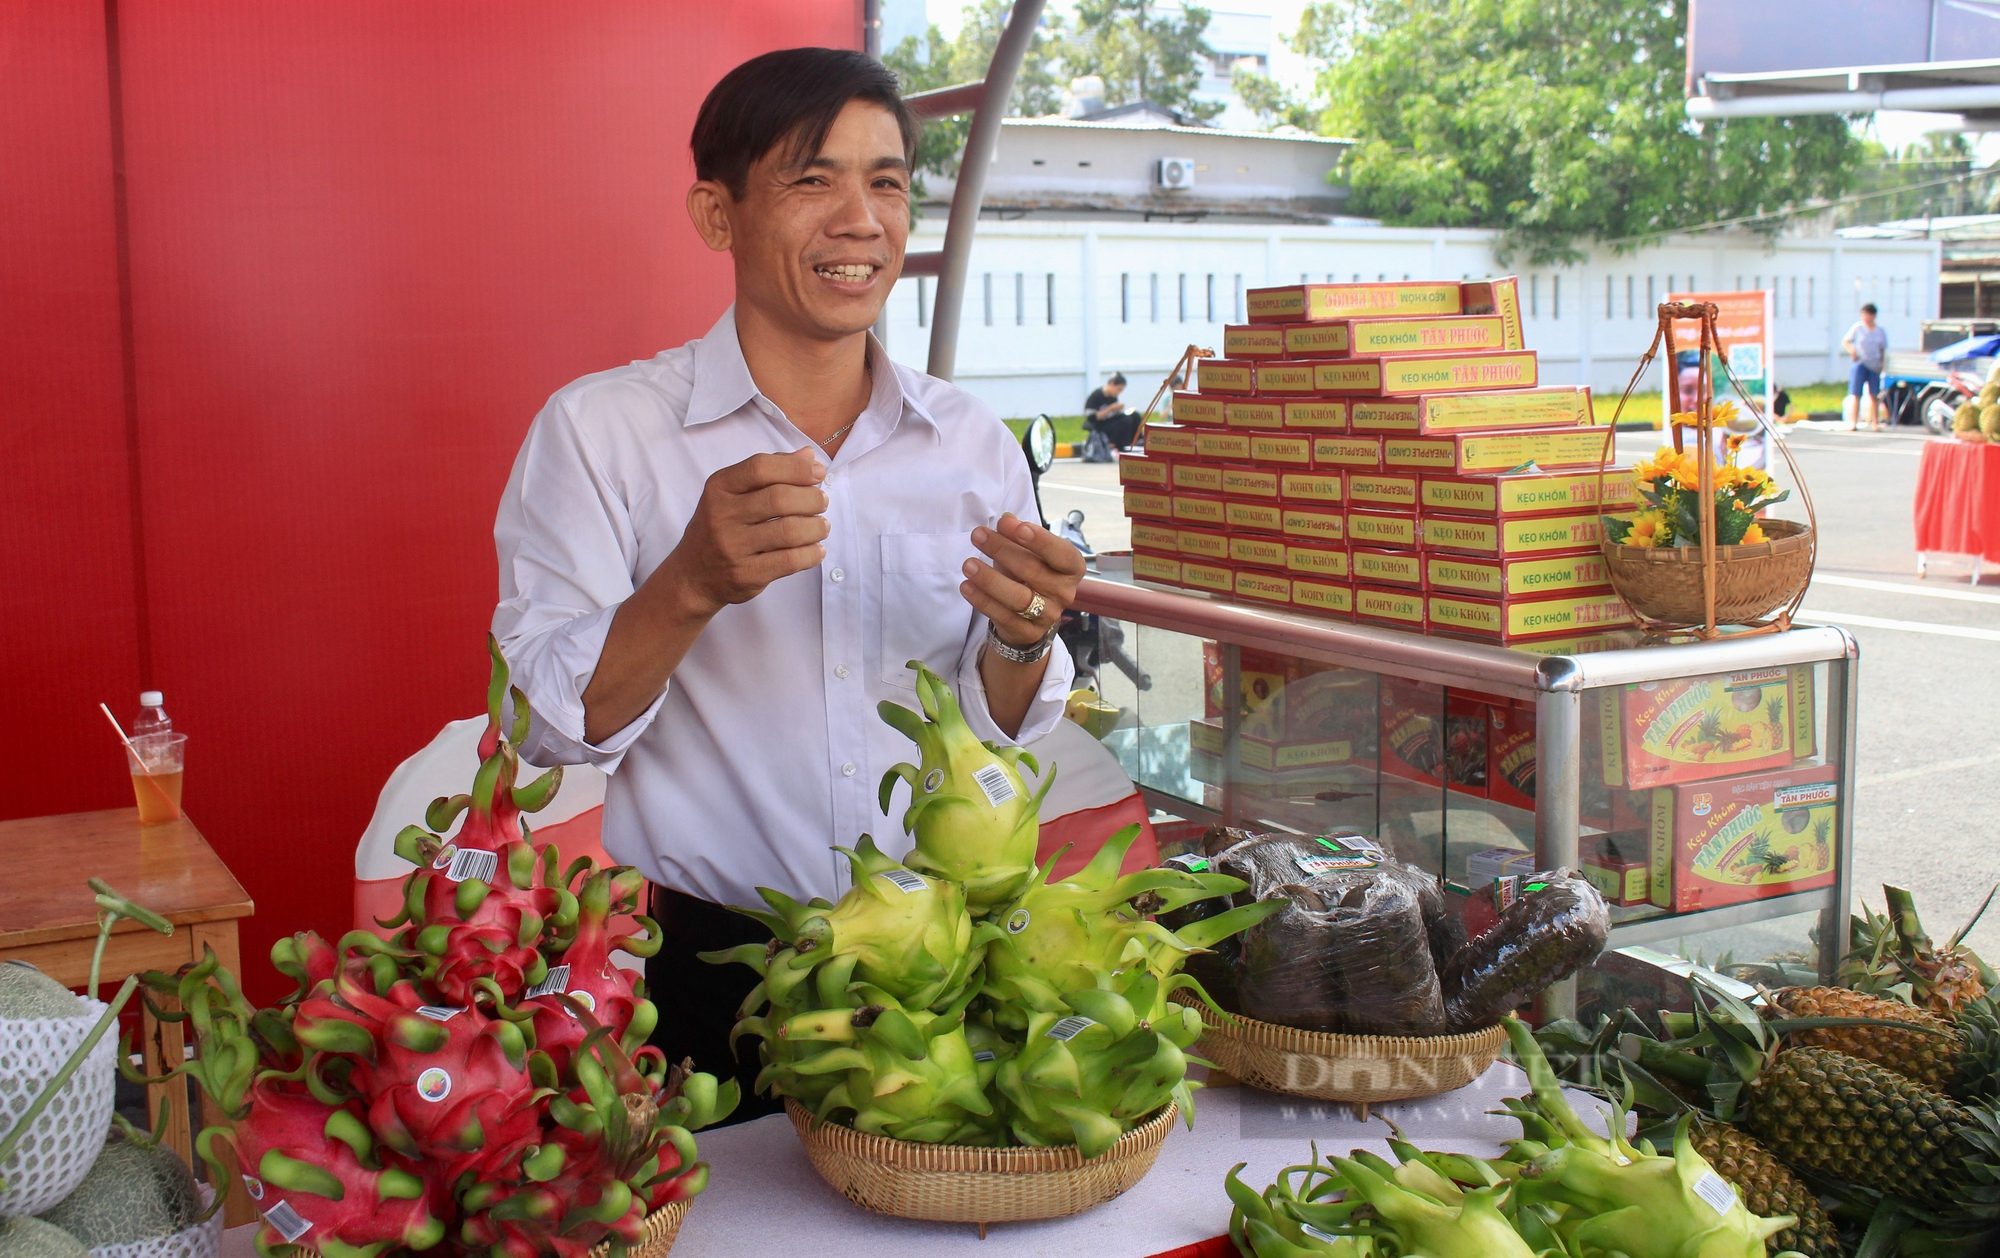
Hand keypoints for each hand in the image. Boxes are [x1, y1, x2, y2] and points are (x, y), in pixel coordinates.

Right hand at [662, 448, 829, 617]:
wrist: (694, 575)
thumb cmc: (721, 527)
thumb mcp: (733, 493)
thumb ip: (770, 471)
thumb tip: (809, 455)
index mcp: (719, 488)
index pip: (760, 467)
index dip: (796, 468)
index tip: (818, 472)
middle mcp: (721, 515)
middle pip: (779, 499)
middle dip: (811, 498)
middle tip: (822, 502)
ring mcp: (732, 547)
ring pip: (788, 531)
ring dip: (816, 527)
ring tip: (822, 526)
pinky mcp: (745, 574)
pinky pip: (790, 561)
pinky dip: (811, 553)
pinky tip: (816, 549)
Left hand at [960, 512, 1085, 649]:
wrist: (1031, 616)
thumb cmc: (1031, 573)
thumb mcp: (1028, 552)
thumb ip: (1017, 535)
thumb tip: (1006, 519)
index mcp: (1071, 568)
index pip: (1060, 553)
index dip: (1040, 540)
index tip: (1016, 526)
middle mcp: (1064, 592)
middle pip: (1033, 570)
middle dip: (1002, 550)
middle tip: (978, 535)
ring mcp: (1047, 615)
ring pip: (1018, 597)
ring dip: (990, 579)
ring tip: (968, 565)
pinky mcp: (1027, 632)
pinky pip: (1003, 616)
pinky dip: (983, 601)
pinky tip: (966, 586)